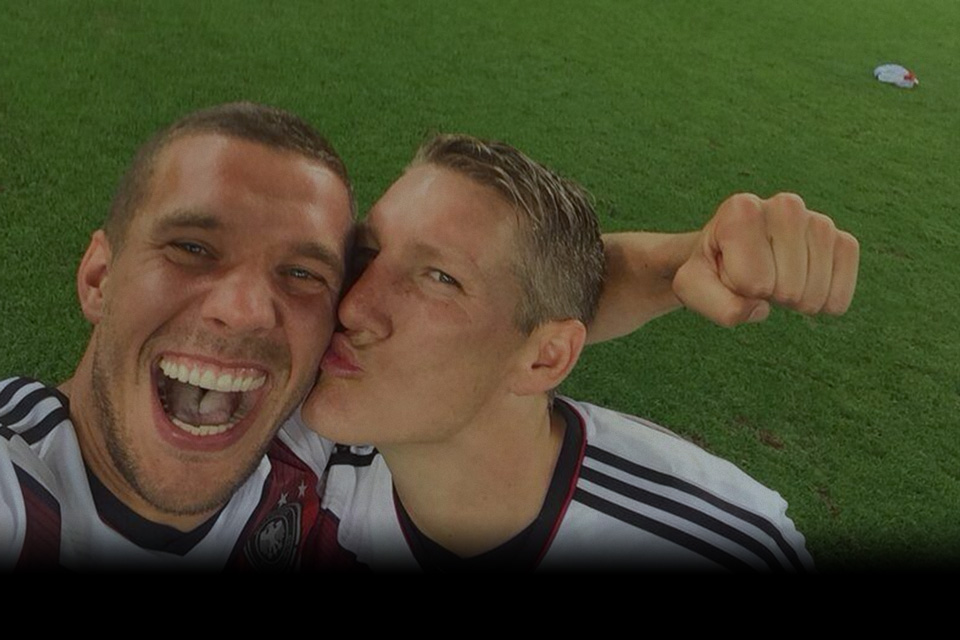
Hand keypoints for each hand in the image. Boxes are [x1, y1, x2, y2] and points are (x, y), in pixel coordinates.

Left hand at [672, 193, 859, 326]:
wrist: (735, 253)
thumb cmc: (712, 268)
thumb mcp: (693, 286)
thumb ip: (716, 305)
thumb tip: (760, 309)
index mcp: (741, 209)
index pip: (752, 281)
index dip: (737, 288)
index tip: (729, 267)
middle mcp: (786, 205)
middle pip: (786, 289)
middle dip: (766, 296)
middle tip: (754, 274)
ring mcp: (818, 221)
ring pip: (813, 294)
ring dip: (791, 302)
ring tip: (774, 275)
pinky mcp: (843, 241)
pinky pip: (840, 294)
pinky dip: (820, 305)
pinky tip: (803, 287)